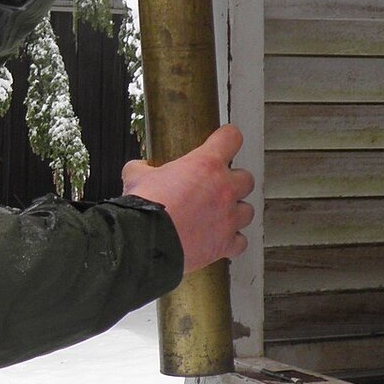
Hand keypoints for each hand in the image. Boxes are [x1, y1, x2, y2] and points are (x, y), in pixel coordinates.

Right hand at [121, 124, 253, 274]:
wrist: (145, 243)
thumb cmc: (144, 209)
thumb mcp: (136, 177)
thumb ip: (143, 169)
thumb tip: (139, 168)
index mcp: (206, 165)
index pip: (231, 138)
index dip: (227, 138)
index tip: (225, 141)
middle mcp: (224, 189)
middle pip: (247, 178)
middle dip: (234, 183)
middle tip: (217, 188)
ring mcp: (228, 218)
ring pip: (247, 211)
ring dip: (236, 212)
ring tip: (220, 216)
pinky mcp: (225, 244)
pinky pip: (240, 242)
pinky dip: (232, 241)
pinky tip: (220, 240)